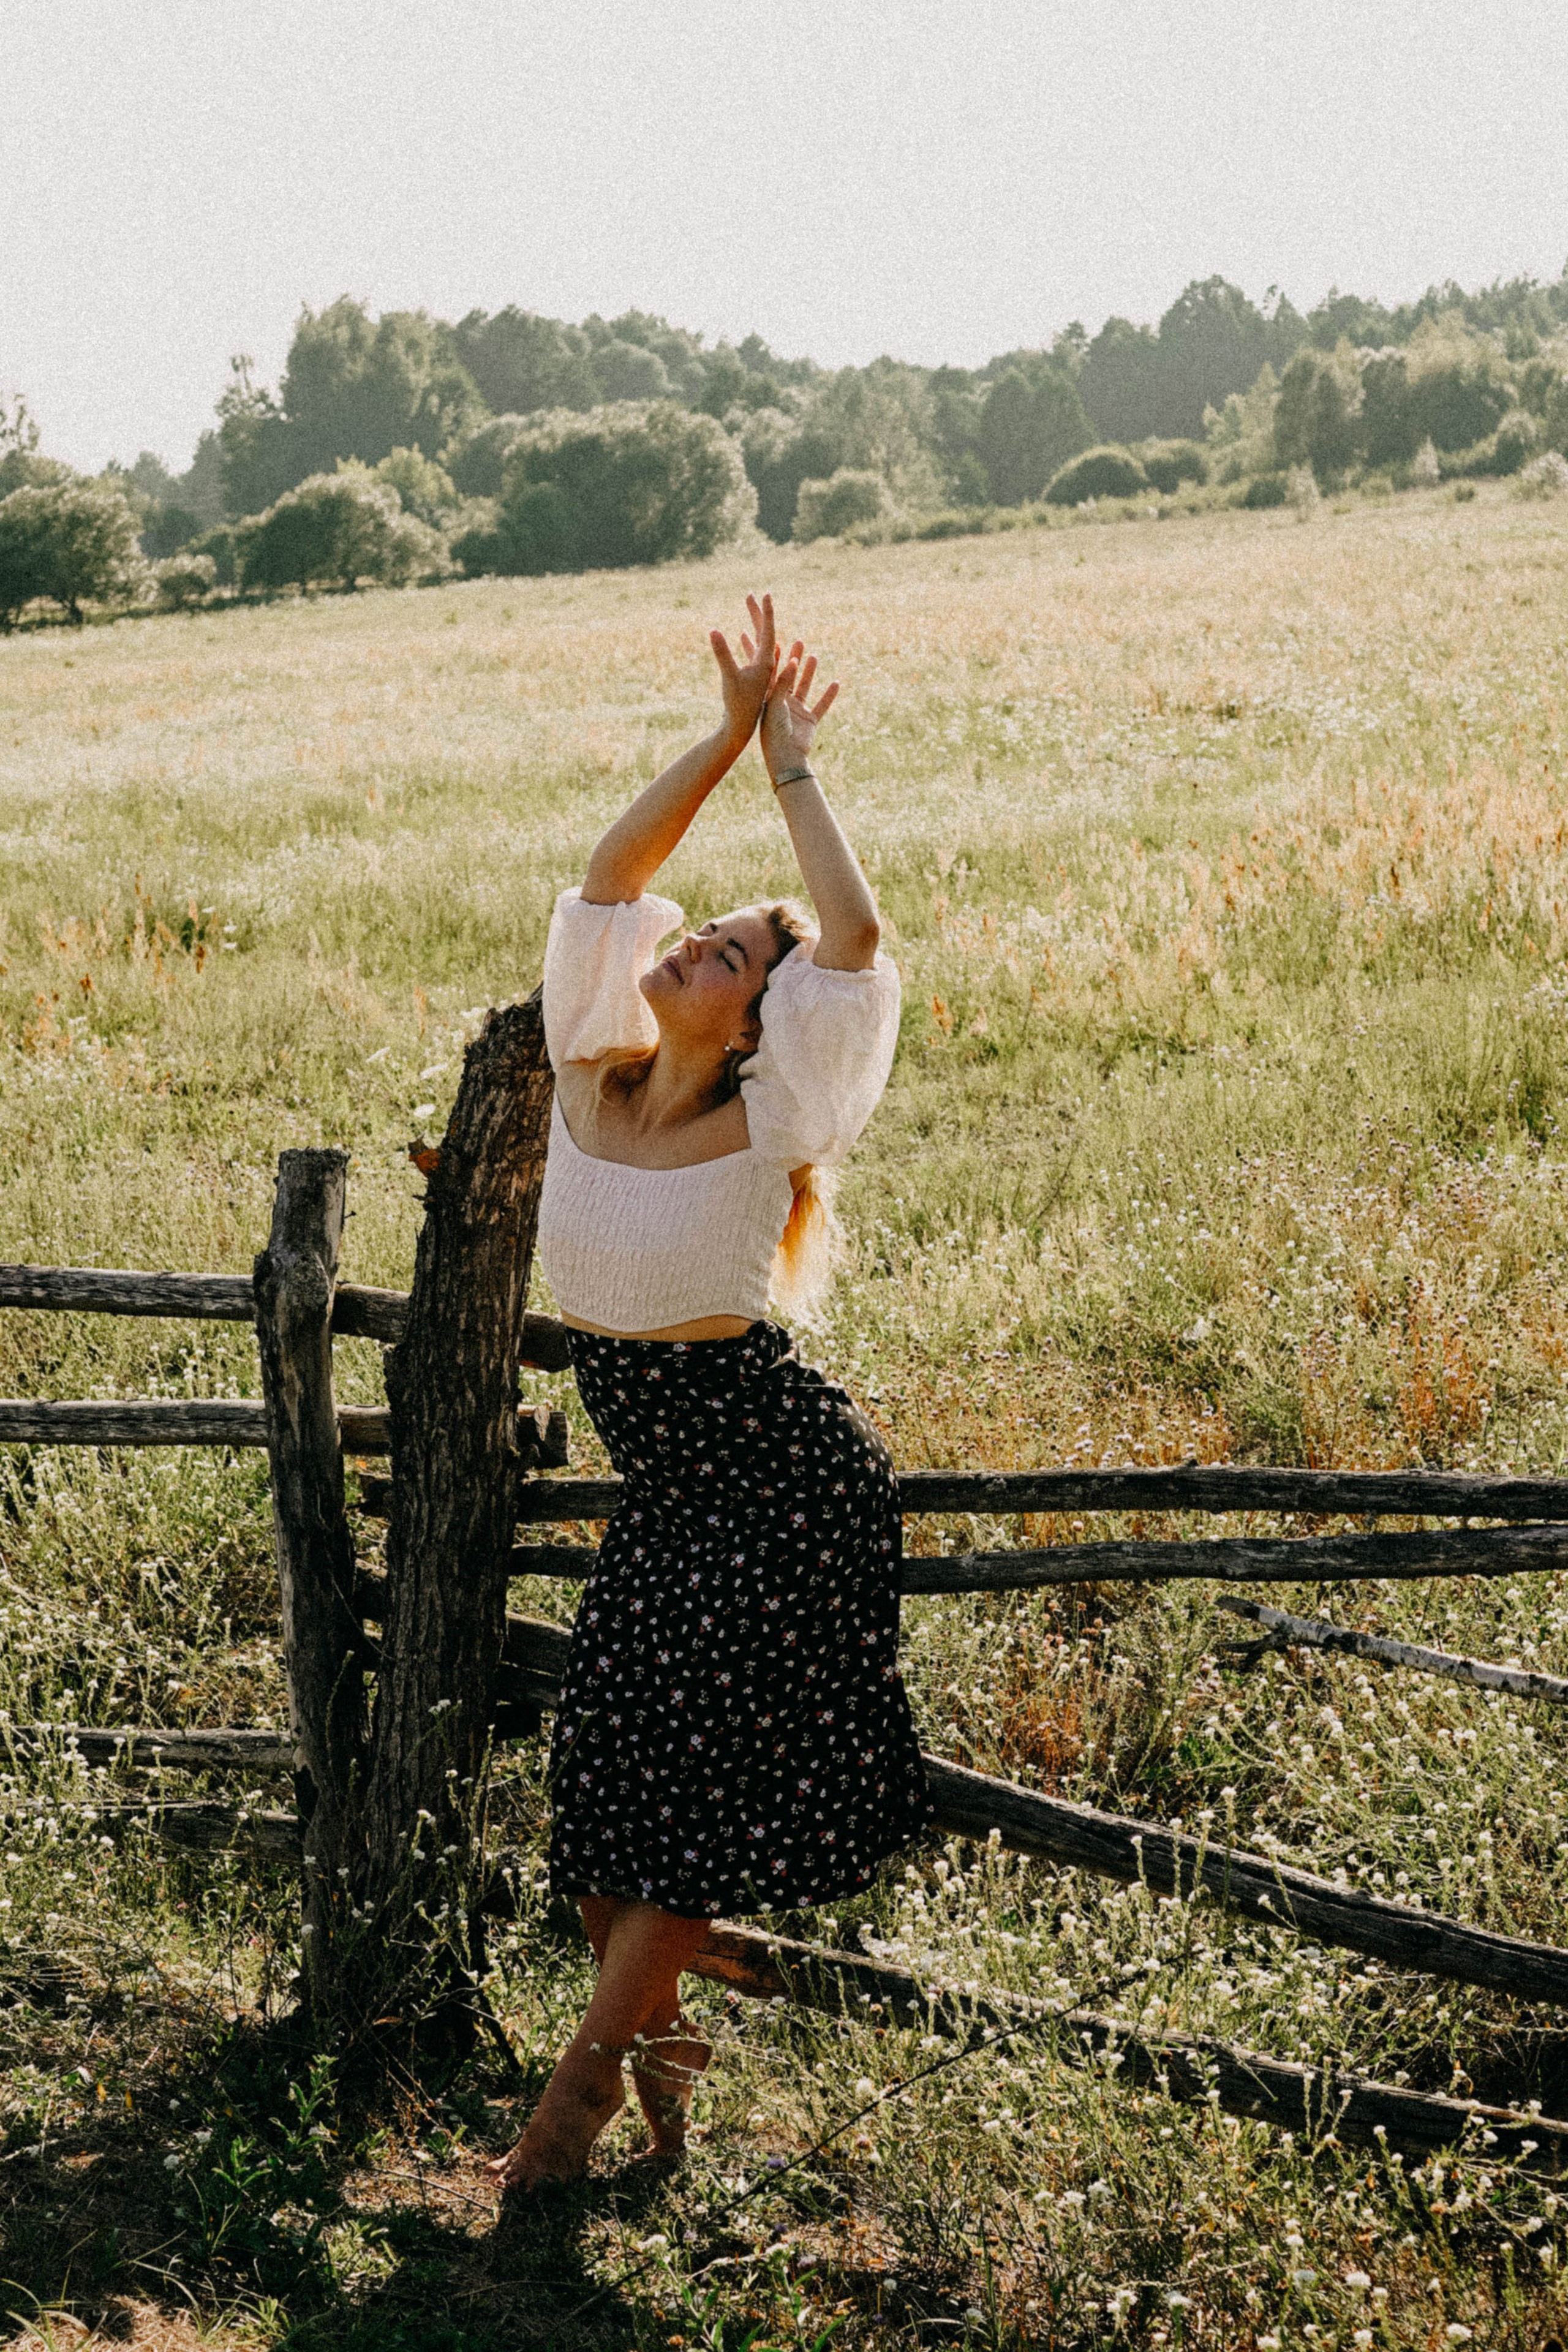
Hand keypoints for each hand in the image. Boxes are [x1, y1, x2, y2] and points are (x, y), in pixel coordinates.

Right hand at [710, 594, 777, 749]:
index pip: (768, 631)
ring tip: (750, 606)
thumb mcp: (729, 677)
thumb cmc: (736, 704)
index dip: (766, 611)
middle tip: (751, 594)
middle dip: (757, 613)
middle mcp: (766, 665)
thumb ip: (722, 654)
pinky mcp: (753, 678)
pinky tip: (743, 635)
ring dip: (754, 623)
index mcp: (766, 662)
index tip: (766, 594)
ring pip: (759, 642)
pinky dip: (749, 642)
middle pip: (765, 632)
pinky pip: (753, 654)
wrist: (740, 728)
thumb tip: (714, 630)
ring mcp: (760, 671)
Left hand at [759, 640, 838, 781]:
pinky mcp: (810, 721)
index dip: (774, 658)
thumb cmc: (774, 733)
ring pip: (805, 687)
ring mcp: (797, 712)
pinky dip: (828, 696)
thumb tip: (791, 662)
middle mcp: (782, 703)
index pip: (771, 674)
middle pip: (789, 677)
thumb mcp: (775, 705)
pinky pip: (821, 705)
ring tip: (814, 656)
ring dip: (810, 672)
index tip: (776, 641)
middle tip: (798, 642)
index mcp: (769, 699)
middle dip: (794, 659)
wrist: (786, 758)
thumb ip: (782, 684)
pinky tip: (836, 683)